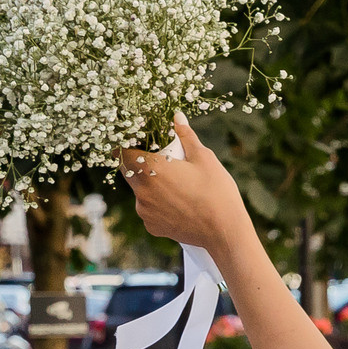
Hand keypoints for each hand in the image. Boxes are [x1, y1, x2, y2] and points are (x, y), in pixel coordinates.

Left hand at [117, 117, 252, 256]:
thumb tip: (176, 116)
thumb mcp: (204, 158)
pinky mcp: (151, 226)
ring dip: (151, 186)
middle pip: (129, 172)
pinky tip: (179, 205)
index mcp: (151, 169)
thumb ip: (186, 136)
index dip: (127, 146)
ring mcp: (144, 211)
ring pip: (140, 191)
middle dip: (140, 165)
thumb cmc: (217, 192)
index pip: (121, 153)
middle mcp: (141, 190)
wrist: (225, 231)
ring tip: (178, 187)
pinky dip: (158, 205)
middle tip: (163, 163)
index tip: (138, 144)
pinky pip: (149, 210)